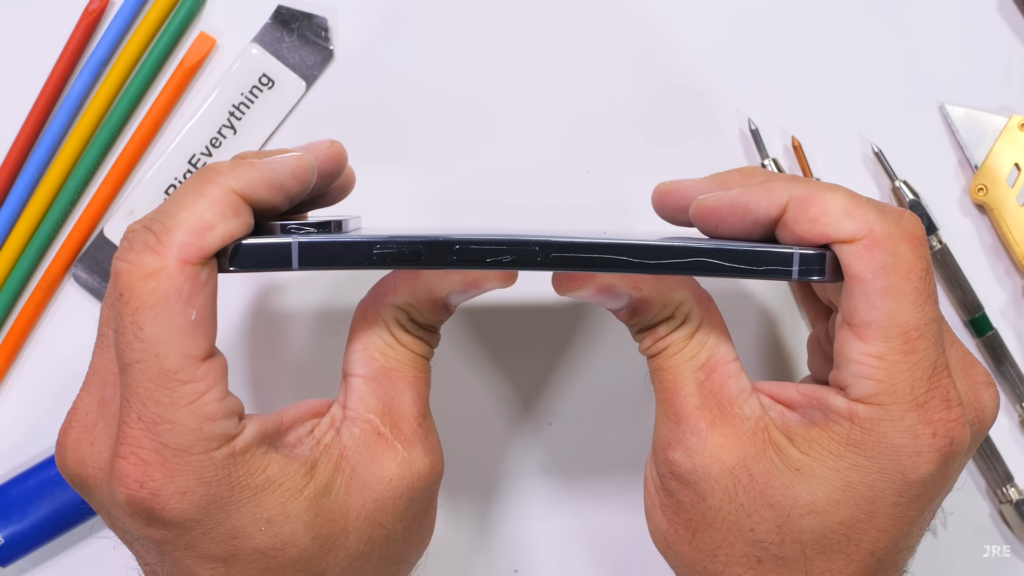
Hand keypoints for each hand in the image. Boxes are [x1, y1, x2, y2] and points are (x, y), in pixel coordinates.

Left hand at [56, 141, 516, 574]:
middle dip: (239, 192)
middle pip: (148, 255)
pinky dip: (197, 252)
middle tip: (316, 175)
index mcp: (174, 445)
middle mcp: (116, 431)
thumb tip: (433, 271)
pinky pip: (139, 301)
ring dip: (218, 215)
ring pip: (138, 268)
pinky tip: (244, 234)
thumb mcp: (390, 460)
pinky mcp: (116, 414)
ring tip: (294, 194)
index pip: (166, 267)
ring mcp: (104, 422)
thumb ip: (403, 344)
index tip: (304, 171)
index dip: (236, 192)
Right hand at [553, 168, 997, 574]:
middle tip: (691, 206)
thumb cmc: (764, 566)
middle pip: (867, 243)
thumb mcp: (700, 440)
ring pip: (860, 261)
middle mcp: (931, 385)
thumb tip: (626, 273)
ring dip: (779, 232)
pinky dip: (795, 268)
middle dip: (769, 210)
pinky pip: (854, 297)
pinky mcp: (890, 384)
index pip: (874, 244)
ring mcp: (916, 383)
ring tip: (708, 219)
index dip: (784, 204)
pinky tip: (753, 251)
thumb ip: (670, 334)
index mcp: (903, 399)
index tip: (707, 206)